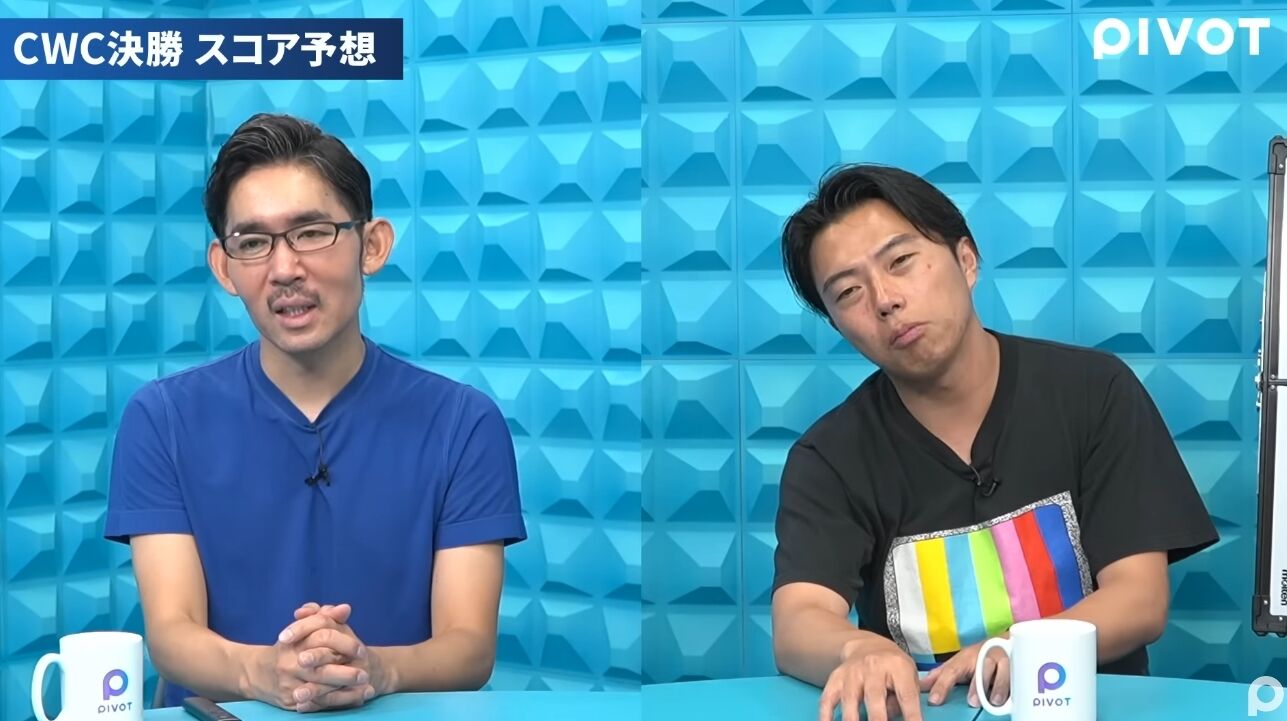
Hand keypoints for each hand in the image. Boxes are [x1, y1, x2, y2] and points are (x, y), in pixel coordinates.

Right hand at [247, 603, 370, 711]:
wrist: (259, 673)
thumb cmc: (289, 648)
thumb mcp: (303, 629)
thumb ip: (324, 617)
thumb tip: (345, 608)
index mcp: (295, 642)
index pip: (323, 638)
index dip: (344, 644)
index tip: (361, 650)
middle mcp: (290, 663)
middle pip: (322, 668)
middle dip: (346, 672)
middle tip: (366, 674)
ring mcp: (289, 683)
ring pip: (320, 689)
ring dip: (346, 691)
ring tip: (367, 689)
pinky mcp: (290, 700)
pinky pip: (316, 704)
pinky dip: (337, 702)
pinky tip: (356, 700)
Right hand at [819, 636, 922, 720]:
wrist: (867, 646)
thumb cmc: (894, 669)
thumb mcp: (909, 676)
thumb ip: (904, 699)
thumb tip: (892, 717)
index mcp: (897, 666)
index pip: (906, 695)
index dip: (912, 715)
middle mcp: (873, 667)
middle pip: (874, 695)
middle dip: (877, 718)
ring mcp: (852, 673)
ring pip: (850, 698)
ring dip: (851, 718)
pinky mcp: (836, 679)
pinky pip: (828, 698)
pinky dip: (826, 714)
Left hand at [918, 638, 1009, 707]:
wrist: (1005, 640)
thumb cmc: (977, 655)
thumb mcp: (958, 663)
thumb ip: (941, 675)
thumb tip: (920, 686)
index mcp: (965, 658)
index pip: (951, 671)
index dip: (942, 685)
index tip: (934, 700)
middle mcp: (984, 657)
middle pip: (980, 669)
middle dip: (976, 685)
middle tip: (972, 701)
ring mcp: (1003, 660)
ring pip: (1001, 670)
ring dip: (998, 686)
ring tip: (994, 700)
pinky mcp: (1018, 663)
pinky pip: (1019, 674)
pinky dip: (1016, 685)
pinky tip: (1014, 695)